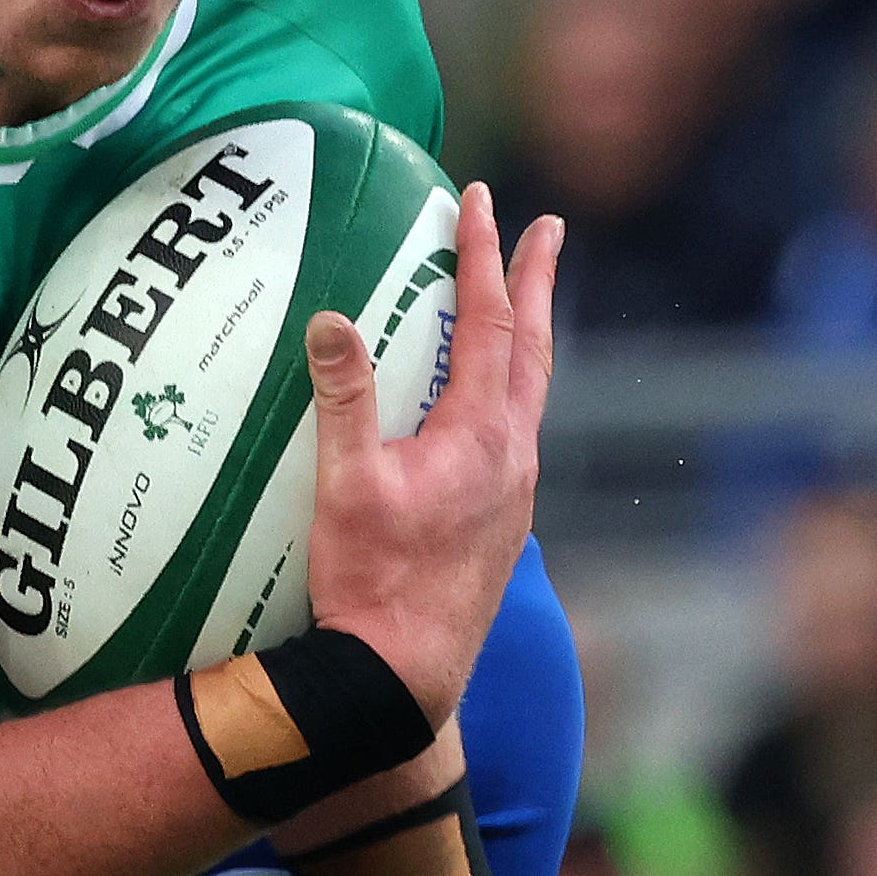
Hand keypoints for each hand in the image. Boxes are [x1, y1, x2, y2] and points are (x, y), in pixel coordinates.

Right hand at [305, 189, 559, 723]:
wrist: (402, 674)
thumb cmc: (370, 581)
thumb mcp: (344, 485)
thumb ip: (344, 399)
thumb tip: (331, 319)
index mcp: (482, 436)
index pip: (491, 323)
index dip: (484, 256)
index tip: (480, 202)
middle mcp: (514, 457)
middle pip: (535, 348)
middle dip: (537, 281)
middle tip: (545, 228)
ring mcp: (516, 492)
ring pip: (534, 391)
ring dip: (530, 334)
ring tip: (526, 301)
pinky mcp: (504, 522)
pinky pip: (519, 429)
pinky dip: (513, 387)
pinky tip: (489, 402)